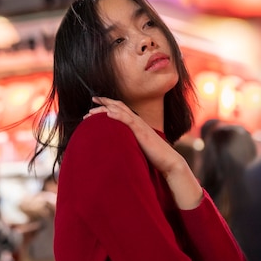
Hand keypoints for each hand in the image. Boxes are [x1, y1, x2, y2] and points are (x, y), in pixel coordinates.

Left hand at [85, 96, 202, 208]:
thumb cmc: (154, 156)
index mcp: (136, 123)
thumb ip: (129, 141)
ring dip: (105, 109)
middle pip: (119, 106)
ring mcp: (140, 126)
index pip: (121, 109)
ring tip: (92, 111)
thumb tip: (117, 144)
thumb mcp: (138, 146)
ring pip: (121, 111)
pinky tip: (108, 115)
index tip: (96, 103)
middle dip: (104, 102)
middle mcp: (138, 121)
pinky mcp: (142, 132)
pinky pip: (129, 121)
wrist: (168, 161)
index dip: (108, 104)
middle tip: (92, 99)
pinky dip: (118, 116)